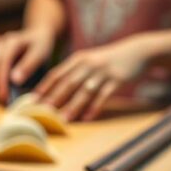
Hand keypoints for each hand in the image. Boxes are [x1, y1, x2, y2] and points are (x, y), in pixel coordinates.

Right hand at [0, 27, 55, 101]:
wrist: (37, 35)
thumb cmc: (40, 45)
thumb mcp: (40, 53)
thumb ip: (28, 65)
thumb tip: (14, 80)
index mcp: (13, 41)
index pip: (2, 61)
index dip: (1, 79)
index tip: (4, 95)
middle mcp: (2, 43)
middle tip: (4, 98)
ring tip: (4, 94)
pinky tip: (2, 86)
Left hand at [33, 36, 153, 120]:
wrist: (138, 51)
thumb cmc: (108, 60)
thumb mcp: (88, 60)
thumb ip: (72, 72)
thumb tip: (53, 91)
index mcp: (78, 59)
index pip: (57, 74)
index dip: (44, 87)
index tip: (33, 100)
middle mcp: (88, 64)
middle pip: (68, 83)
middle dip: (54, 98)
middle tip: (42, 112)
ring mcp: (103, 72)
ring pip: (85, 91)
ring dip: (73, 106)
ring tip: (63, 119)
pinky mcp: (118, 79)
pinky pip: (104, 95)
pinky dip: (95, 107)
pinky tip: (88, 117)